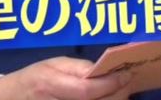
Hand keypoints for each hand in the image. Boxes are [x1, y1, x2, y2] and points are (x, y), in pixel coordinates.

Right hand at [0, 57, 132, 99]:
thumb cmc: (33, 78)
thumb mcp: (52, 64)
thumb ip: (78, 68)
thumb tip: (104, 69)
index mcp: (51, 84)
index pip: (87, 90)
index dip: (110, 83)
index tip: (127, 74)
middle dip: (118, 93)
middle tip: (127, 81)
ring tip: (120, 90)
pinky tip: (107, 98)